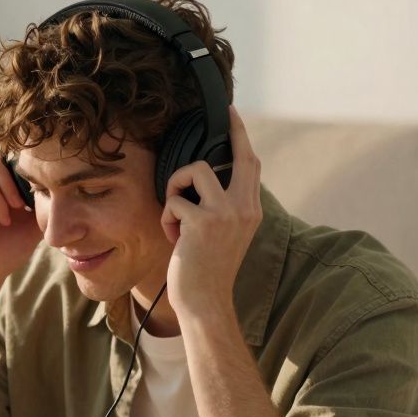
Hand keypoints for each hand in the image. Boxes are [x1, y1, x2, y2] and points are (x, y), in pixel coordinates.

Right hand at [0, 125, 43, 289]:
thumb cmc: (8, 248)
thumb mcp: (34, 218)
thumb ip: (42, 194)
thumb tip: (65, 177)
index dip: (13, 137)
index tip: (36, 143)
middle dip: (17, 166)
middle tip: (28, 197)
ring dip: (8, 182)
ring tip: (17, 207)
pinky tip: (5, 219)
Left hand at [160, 105, 262, 317]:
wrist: (205, 301)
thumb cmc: (208, 270)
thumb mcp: (226, 235)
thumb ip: (224, 207)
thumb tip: (205, 179)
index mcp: (251, 210)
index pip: (251, 165)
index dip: (241, 137)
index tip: (232, 116)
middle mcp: (244, 208)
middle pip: (238, 154)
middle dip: (229, 131)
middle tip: (221, 114)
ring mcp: (225, 214)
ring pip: (196, 169)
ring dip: (176, 187)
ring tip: (175, 215)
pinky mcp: (203, 222)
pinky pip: (174, 200)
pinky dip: (167, 218)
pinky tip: (171, 238)